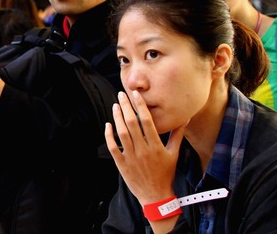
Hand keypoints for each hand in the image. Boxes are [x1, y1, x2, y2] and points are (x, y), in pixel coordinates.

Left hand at [104, 90, 185, 204]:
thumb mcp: (174, 154)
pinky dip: (109, 135)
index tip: (136, 94)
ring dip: (117, 117)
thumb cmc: (166, 174)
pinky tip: (108, 125)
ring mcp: (131, 157)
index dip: (141, 106)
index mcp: (156, 147)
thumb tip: (184, 119)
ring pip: (121, 133)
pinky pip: (113, 147)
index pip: (147, 121)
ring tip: (116, 106)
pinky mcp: (122, 164)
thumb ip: (177, 136)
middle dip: (126, 107)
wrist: (156, 196)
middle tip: (121, 94)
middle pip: (132, 124)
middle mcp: (143, 150)